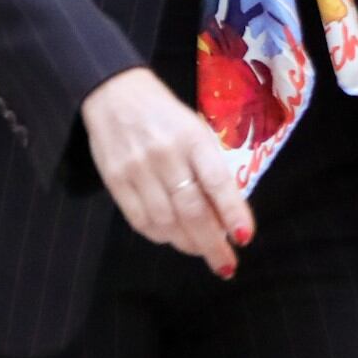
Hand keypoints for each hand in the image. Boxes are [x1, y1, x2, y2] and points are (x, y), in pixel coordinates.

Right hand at [79, 68, 252, 276]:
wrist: (113, 93)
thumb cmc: (165, 114)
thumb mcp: (196, 131)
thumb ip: (211, 168)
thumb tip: (227, 216)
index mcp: (192, 138)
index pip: (217, 182)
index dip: (232, 213)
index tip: (243, 238)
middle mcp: (165, 155)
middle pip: (192, 210)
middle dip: (212, 243)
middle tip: (226, 264)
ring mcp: (136, 169)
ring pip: (166, 221)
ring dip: (187, 243)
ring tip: (200, 250)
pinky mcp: (114, 179)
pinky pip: (139, 219)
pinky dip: (159, 235)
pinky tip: (171, 237)